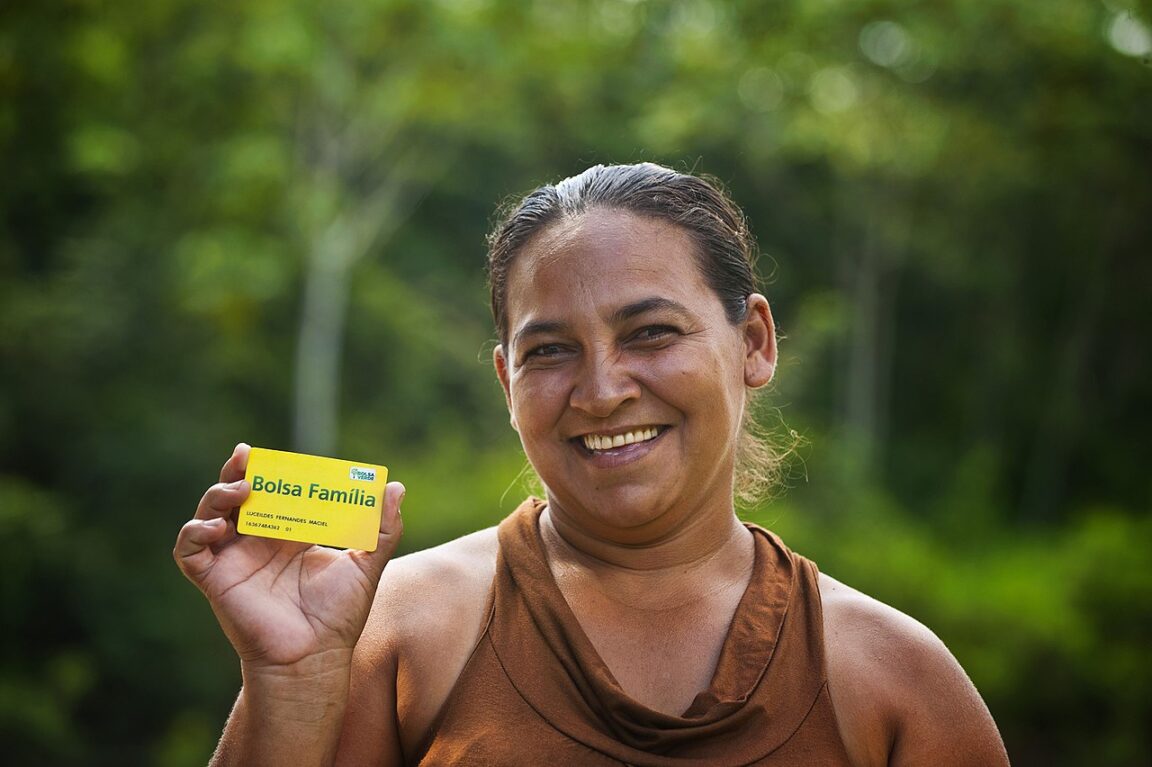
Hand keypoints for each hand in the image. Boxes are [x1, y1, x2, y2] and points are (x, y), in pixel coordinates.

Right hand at [174, 443, 404, 669]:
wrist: (314, 657)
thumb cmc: (339, 616)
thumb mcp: (367, 565)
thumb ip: (384, 528)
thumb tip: (396, 487)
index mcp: (290, 534)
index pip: (274, 491)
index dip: (270, 471)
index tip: (276, 455)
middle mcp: (258, 542)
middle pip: (236, 495)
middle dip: (237, 472)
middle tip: (246, 456)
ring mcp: (234, 559)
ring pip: (209, 513)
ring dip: (217, 495)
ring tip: (240, 490)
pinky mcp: (214, 579)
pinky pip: (188, 550)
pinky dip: (194, 533)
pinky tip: (217, 528)